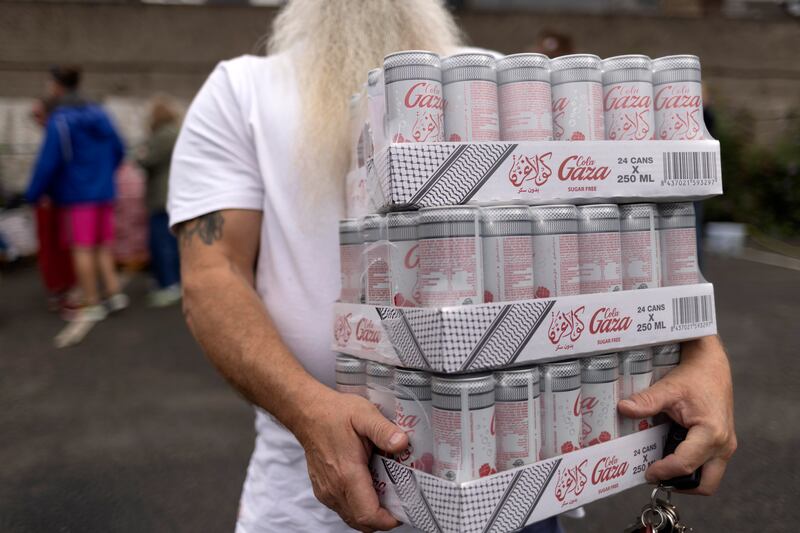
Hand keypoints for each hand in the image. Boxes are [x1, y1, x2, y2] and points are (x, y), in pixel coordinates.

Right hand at [293, 386, 408, 531]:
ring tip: (386, 494)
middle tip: (399, 502)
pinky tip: (368, 488)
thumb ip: (384, 430)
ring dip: (371, 513)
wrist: (308, 413)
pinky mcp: (323, 491)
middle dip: (383, 519)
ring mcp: (326, 492)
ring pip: (352, 518)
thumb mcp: (365, 414)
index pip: (368, 514)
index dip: (388, 520)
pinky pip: (344, 509)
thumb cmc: (335, 413)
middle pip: (362, 522)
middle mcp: (334, 488)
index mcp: (347, 473)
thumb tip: (402, 443)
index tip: (403, 510)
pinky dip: (358, 507)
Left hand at [617, 335, 736, 494]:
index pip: (685, 465)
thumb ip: (646, 401)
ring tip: (662, 465)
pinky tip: (671, 454)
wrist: (711, 366)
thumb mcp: (668, 388)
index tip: (646, 472)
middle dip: (680, 484)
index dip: (663, 472)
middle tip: (656, 474)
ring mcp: (726, 446)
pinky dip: (692, 467)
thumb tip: (623, 409)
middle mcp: (724, 445)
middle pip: (705, 484)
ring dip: (687, 478)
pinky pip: (709, 466)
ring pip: (709, 478)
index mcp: (711, 433)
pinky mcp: (723, 444)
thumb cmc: (693, 376)